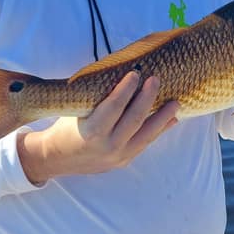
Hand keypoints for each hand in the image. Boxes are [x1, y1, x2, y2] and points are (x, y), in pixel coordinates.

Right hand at [17, 71, 178, 184]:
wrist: (57, 158)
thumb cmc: (66, 127)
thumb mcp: (77, 111)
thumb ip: (99, 98)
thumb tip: (122, 75)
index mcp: (92, 131)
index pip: (114, 107)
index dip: (126, 89)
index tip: (136, 73)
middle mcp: (107, 146)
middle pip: (134, 119)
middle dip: (147, 98)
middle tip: (156, 79)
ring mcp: (118, 156)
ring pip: (146, 135)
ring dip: (162, 117)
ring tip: (175, 102)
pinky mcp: (124, 161)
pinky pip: (145, 143)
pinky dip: (159, 130)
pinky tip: (171, 119)